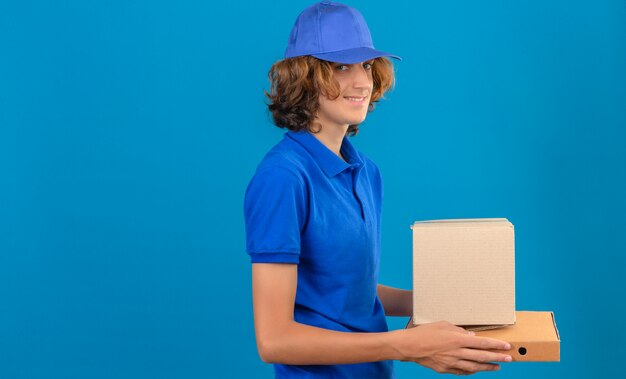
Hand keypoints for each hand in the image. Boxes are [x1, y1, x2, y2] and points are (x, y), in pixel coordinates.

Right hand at [394, 320, 511, 374]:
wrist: (409, 346)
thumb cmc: (424, 332)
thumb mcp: (443, 324)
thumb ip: (459, 330)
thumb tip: (471, 336)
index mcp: (457, 339)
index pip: (481, 343)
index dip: (496, 345)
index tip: (507, 346)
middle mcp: (457, 352)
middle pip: (481, 356)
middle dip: (497, 357)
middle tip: (509, 359)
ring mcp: (451, 363)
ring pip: (474, 367)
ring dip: (487, 367)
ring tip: (497, 367)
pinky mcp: (445, 370)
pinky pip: (462, 372)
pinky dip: (471, 371)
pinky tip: (477, 370)